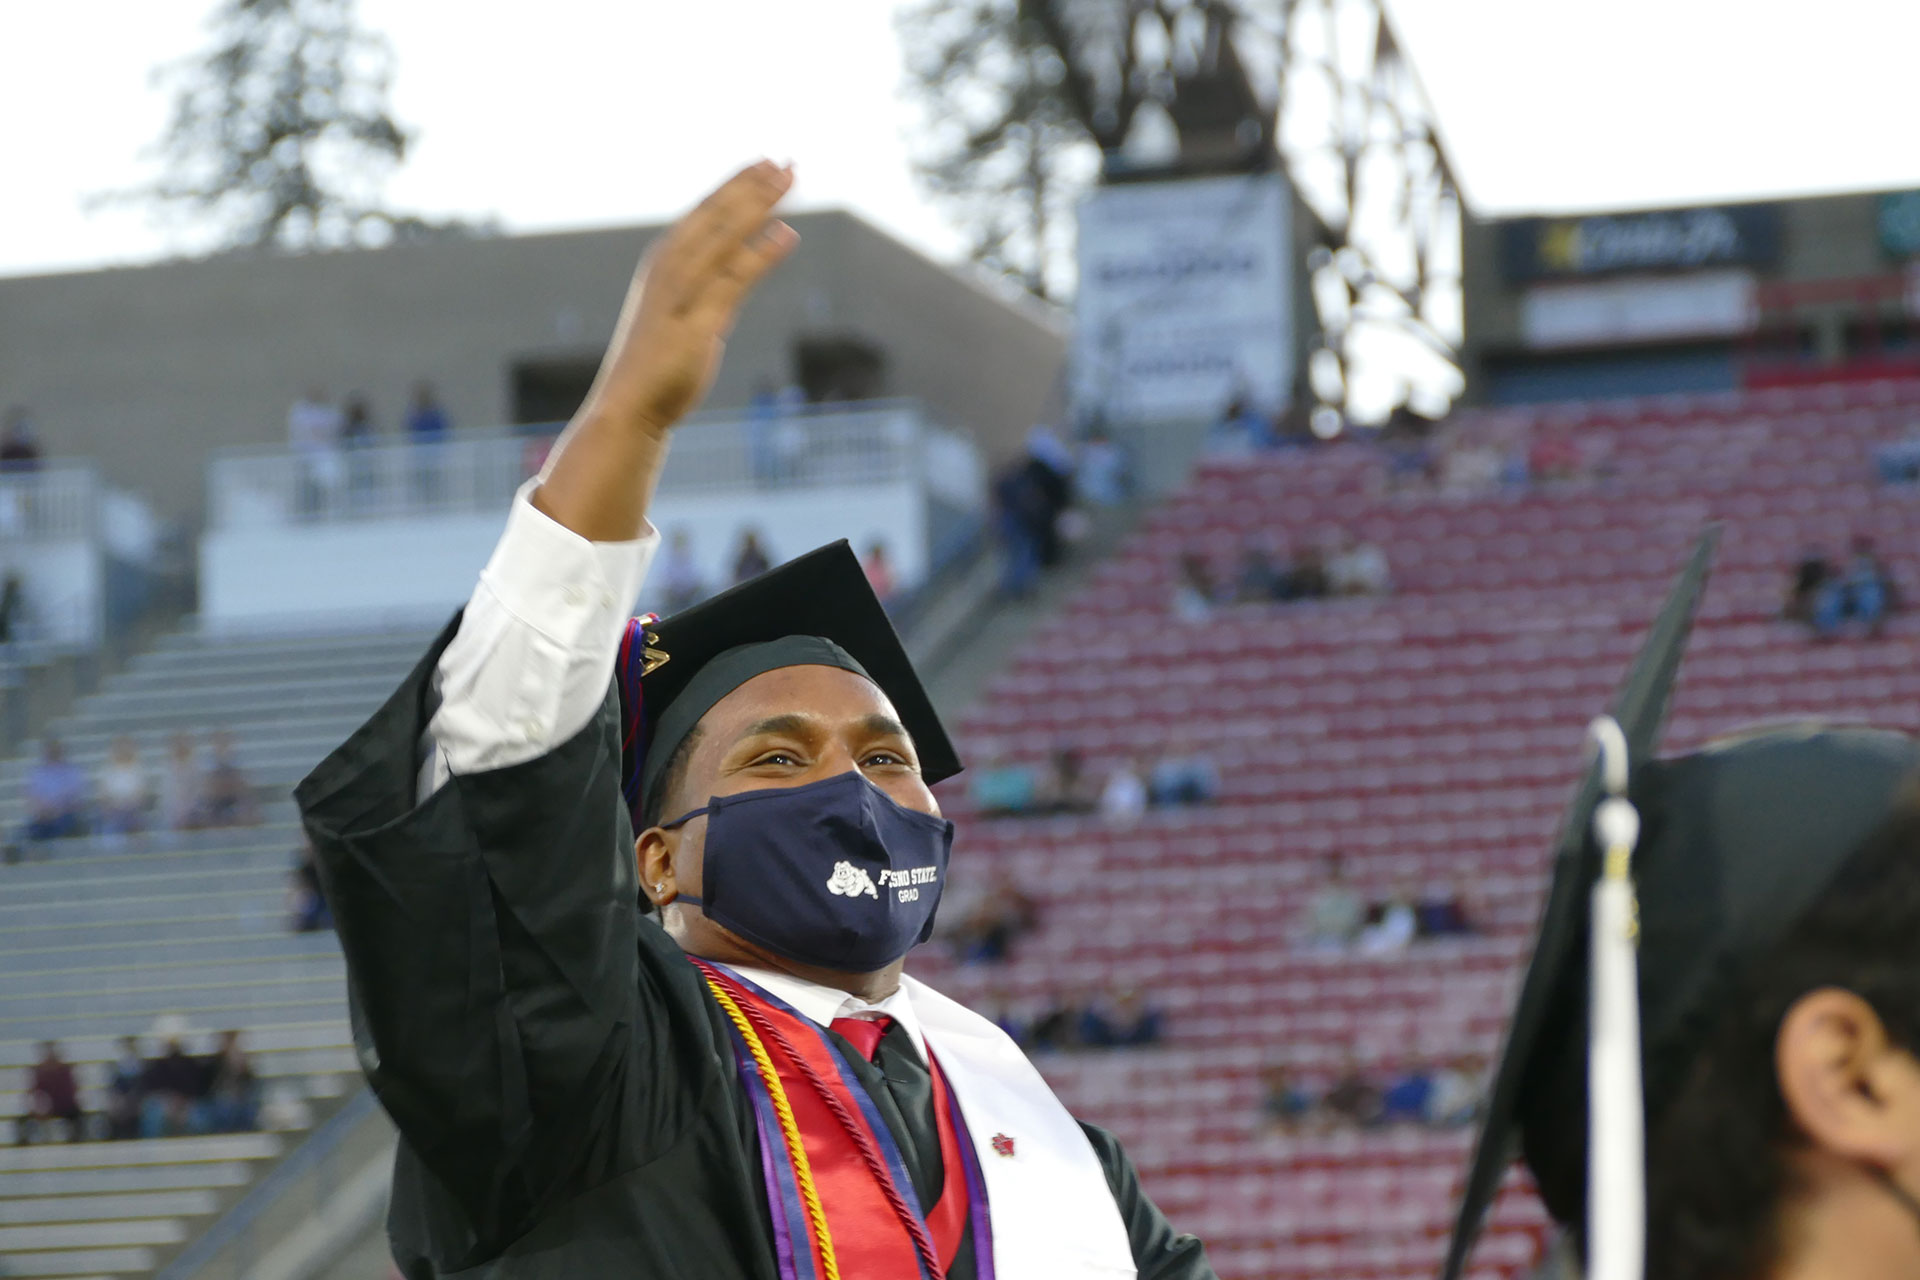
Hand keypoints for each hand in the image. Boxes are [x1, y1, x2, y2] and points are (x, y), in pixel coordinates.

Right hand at [582, 160, 798, 435]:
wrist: (629, 407)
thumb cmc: (657, 365)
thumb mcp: (684, 317)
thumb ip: (711, 290)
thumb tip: (740, 272)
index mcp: (664, 264)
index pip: (705, 214)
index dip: (735, 186)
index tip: (764, 164)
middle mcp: (670, 271)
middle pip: (716, 216)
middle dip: (751, 185)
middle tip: (785, 160)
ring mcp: (681, 295)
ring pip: (724, 237)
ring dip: (758, 204)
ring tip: (789, 178)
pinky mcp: (697, 325)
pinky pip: (734, 281)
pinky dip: (759, 254)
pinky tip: (787, 233)